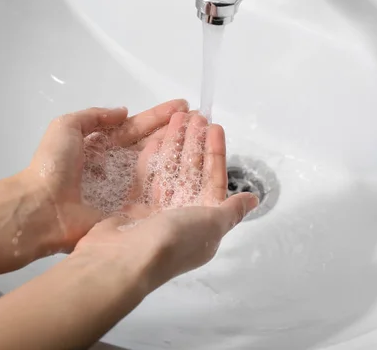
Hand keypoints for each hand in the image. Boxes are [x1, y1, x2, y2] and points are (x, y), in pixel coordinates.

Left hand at [22, 99, 188, 253]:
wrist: (42, 208)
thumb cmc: (52, 166)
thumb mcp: (66, 126)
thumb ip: (94, 116)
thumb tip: (123, 111)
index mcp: (102, 147)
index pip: (136, 127)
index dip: (158, 117)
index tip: (182, 106)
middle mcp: (117, 167)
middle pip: (151, 146)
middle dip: (175, 132)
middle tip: (200, 121)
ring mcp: (126, 189)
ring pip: (158, 167)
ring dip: (179, 152)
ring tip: (203, 139)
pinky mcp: (131, 209)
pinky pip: (155, 192)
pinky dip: (173, 180)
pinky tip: (193, 170)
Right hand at [72, 112, 258, 292]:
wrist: (123, 260)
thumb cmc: (173, 242)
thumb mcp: (211, 225)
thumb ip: (231, 209)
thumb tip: (253, 201)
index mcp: (204, 223)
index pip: (214, 180)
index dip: (215, 153)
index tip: (214, 127)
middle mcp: (181, 218)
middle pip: (190, 173)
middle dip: (194, 144)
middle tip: (194, 116)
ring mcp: (155, 213)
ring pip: (168, 172)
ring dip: (174, 146)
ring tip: (175, 119)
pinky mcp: (131, 208)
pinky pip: (145, 177)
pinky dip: (151, 158)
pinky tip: (155, 138)